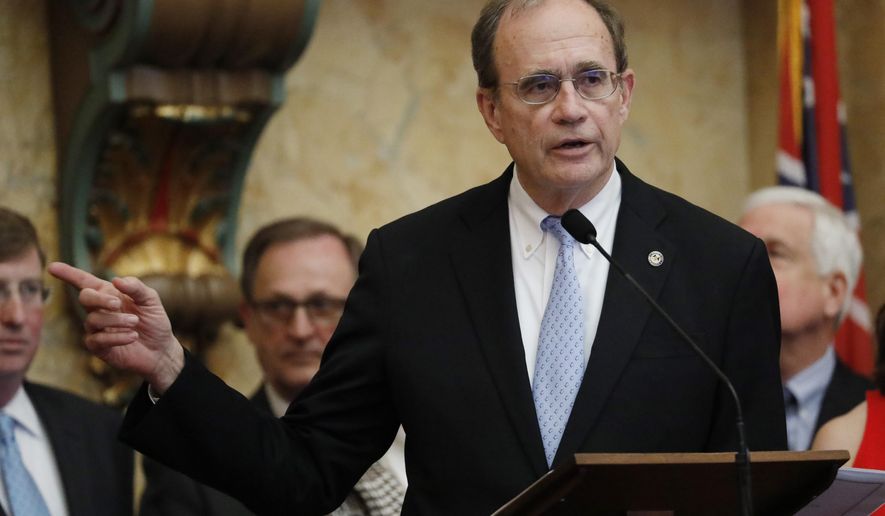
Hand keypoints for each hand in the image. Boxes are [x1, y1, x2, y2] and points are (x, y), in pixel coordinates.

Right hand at [47, 262, 183, 392]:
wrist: (161, 349)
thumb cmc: (153, 321)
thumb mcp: (151, 300)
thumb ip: (136, 288)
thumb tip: (116, 280)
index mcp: (108, 294)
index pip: (84, 281)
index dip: (68, 273)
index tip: (51, 266)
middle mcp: (98, 309)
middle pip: (85, 297)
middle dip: (99, 299)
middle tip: (117, 304)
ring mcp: (96, 329)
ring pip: (93, 320)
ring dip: (116, 320)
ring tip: (135, 323)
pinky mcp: (98, 347)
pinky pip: (97, 340)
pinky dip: (116, 337)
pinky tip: (132, 336)